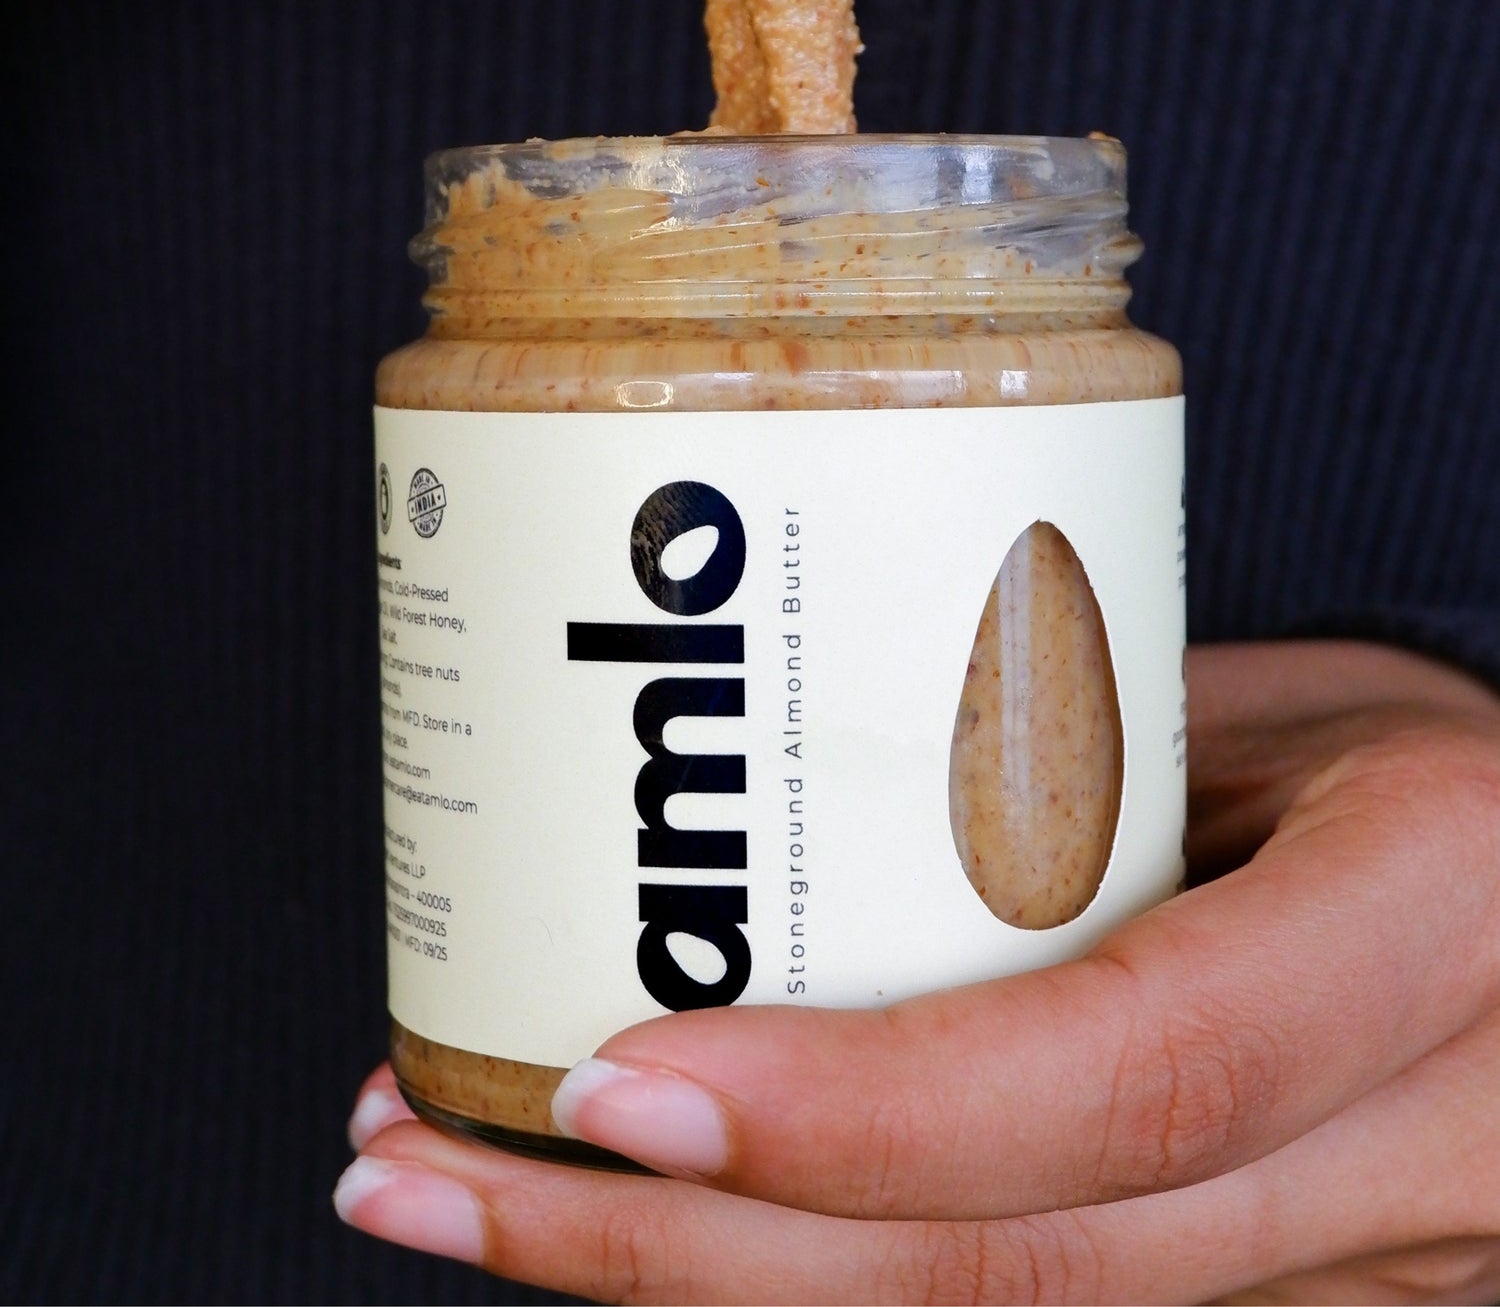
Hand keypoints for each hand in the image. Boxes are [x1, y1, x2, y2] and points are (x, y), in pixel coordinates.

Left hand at [334, 642, 1499, 1302]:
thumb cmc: (1450, 781)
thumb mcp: (1300, 718)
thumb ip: (1083, 776)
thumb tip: (805, 797)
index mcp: (1417, 930)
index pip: (1127, 1073)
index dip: (857, 1113)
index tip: (606, 1085)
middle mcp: (1407, 1146)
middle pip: (1017, 1273)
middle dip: (682, 1261)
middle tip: (433, 1168)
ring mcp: (1364, 1279)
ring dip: (712, 1286)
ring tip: (487, 1197)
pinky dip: (828, 1286)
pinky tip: (676, 1228)